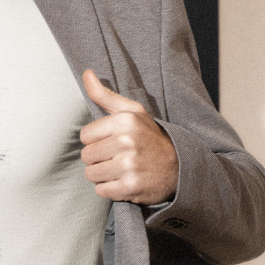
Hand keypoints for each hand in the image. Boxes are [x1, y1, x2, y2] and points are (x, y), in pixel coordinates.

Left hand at [80, 69, 178, 204]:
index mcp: (125, 121)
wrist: (179, 167)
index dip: (96, 141)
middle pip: (87, 156)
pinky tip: (123, 182)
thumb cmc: (150, 137)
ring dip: (102, 175)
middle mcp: (127, 142)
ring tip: (120, 170)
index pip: (85, 136)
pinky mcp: (130, 187)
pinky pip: (101, 191)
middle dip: (99, 159)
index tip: (112, 143)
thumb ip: (105, 95)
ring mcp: (129, 166)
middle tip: (118, 158)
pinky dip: (109, 189)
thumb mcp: (133, 112)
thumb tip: (86, 73)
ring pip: (91, 174)